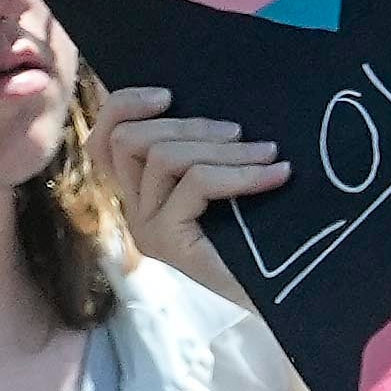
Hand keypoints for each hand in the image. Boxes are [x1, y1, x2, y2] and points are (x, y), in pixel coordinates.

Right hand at [95, 82, 284, 300]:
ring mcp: (147, 228)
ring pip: (163, 157)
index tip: (168, 94)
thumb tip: (203, 97)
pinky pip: (196, 183)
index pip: (104, 141)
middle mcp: (135, 211)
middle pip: (129, 140)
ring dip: (224, 149)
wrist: (286, 297)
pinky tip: (277, 175)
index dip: (124, 106)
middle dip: (190, 124)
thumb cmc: (263, 239)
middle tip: (243, 133)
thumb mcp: (225, 181)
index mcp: (141, 194)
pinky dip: (242, 174)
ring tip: (270, 154)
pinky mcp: (169, 241)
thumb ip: (202, 150)